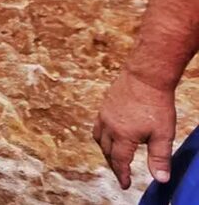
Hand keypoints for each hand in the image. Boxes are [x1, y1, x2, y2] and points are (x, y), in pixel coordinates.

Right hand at [94, 70, 176, 188]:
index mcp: (122, 136)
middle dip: (113, 164)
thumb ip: (160, 157)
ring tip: (112, 154)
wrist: (145, 76)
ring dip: (105, 150)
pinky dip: (102, 135)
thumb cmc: (156, 104)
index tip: (125, 184)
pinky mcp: (105, 105)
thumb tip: (160, 179)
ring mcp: (104, 114)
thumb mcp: (163, 134)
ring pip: (98, 138)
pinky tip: (111, 132)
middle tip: (120, 172)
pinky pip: (98, 125)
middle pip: (106, 151)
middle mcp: (109, 126)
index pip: (119, 161)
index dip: (122, 174)